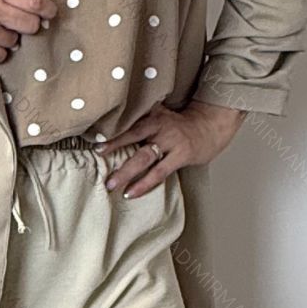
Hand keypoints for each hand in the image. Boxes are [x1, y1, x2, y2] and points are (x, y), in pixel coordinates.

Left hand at [99, 98, 246, 198]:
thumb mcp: (161, 114)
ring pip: (144, 158)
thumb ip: (141, 117)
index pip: (129, 124)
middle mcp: (160, 127)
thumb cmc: (179, 124)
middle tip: (98, 160)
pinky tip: (131, 193)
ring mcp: (171, 142)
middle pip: (133, 139)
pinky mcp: (181, 156)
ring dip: (126, 173)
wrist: (210, 126)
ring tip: (111, 184)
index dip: (112, 134)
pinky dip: (144, 184)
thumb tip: (112, 122)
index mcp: (153, 116)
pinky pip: (159, 172)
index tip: (96, 144)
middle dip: (115, 151)